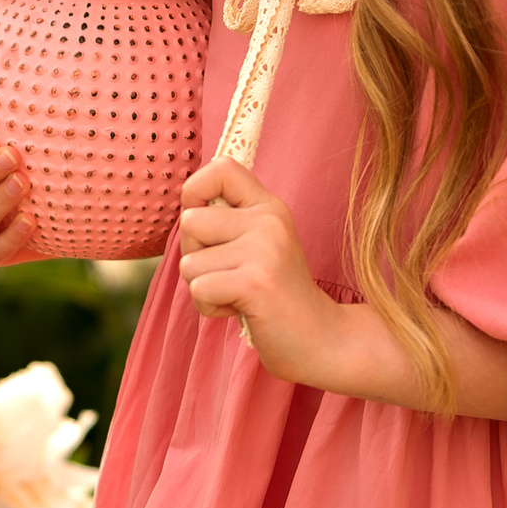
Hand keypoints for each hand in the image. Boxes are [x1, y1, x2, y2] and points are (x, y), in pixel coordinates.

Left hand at [177, 158, 346, 384]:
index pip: (221, 167)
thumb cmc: (275, 295)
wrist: (320, 339)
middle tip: (230, 275)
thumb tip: (185, 204)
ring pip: (189, 262)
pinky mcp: (255, 282)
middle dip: (195, 256)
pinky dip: (210, 308)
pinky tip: (241, 309)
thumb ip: (227, 221)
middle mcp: (268, 221)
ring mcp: (264, 249)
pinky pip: (199, 289)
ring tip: (239, 294)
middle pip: (189, 222)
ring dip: (203, 287)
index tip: (207, 225)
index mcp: (268, 207)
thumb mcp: (257, 245)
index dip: (195, 191)